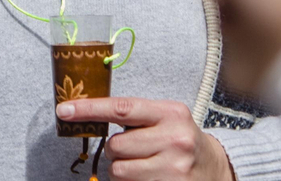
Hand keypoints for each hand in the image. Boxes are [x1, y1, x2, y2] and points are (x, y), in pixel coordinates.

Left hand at [56, 97, 233, 180]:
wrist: (216, 169)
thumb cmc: (181, 141)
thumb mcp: (166, 119)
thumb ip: (135, 117)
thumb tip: (88, 115)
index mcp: (171, 113)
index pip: (121, 108)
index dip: (89, 109)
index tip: (63, 110)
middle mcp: (175, 139)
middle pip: (116, 146)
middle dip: (116, 150)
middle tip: (134, 150)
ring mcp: (173, 169)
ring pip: (119, 171)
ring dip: (122, 171)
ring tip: (144, 166)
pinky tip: (149, 178)